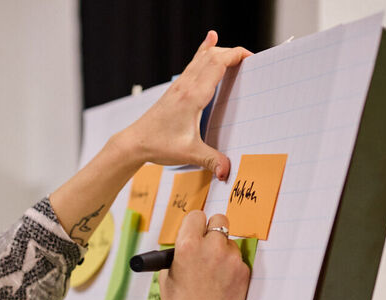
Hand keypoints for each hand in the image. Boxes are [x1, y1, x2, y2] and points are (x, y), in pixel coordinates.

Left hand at [117, 31, 251, 180]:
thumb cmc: (158, 145)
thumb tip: (227, 172)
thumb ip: (211, 160)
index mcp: (193, 96)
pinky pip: (193, 64)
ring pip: (202, 57)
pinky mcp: (175, 90)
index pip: (217, 64)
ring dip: (219, 51)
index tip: (252, 58)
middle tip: (250, 60)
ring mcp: (178, 86)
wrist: (134, 143)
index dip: (236, 56)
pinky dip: (204, 51)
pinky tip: (209, 40)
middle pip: (212, 56)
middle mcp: (185, 86)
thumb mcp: (188, 154)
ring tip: (234, 48)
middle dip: (233, 53)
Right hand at [158, 211, 250, 299]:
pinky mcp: (244, 273)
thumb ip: (180, 253)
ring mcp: (231, 260)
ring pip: (230, 243)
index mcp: (187, 246)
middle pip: (219, 220)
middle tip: (208, 245)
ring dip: (223, 253)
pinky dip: (231, 270)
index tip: (195, 231)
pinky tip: (220, 285)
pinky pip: (238, 262)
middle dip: (213, 230)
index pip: (197, 216)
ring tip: (212, 275)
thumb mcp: (167, 274)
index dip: (194, 224)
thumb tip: (190, 242)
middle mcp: (211, 248)